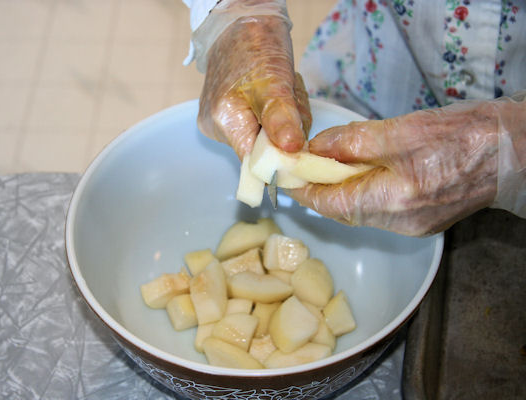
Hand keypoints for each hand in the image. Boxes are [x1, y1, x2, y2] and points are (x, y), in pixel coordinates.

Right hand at [197, 0, 310, 158]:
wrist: (240, 22)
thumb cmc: (255, 45)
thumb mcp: (275, 81)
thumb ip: (282, 118)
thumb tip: (291, 152)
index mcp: (224, 121)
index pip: (257, 162)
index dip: (282, 158)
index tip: (300, 141)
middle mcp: (216, 128)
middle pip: (264, 149)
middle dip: (286, 129)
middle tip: (290, 97)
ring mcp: (220, 122)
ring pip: (266, 136)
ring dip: (284, 117)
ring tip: (282, 88)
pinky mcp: (228, 115)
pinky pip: (261, 124)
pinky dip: (275, 111)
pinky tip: (273, 91)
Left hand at [288, 99, 525, 235]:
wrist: (515, 153)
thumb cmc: (466, 136)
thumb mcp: (403, 130)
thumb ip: (354, 141)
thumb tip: (318, 147)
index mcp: (392, 201)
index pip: (330, 203)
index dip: (303, 189)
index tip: (284, 176)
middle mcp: (399, 222)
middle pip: (343, 210)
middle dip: (319, 188)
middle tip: (301, 166)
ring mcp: (412, 225)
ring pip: (360, 210)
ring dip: (341, 189)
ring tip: (327, 165)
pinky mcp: (422, 220)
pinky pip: (379, 209)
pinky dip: (363, 191)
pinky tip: (361, 172)